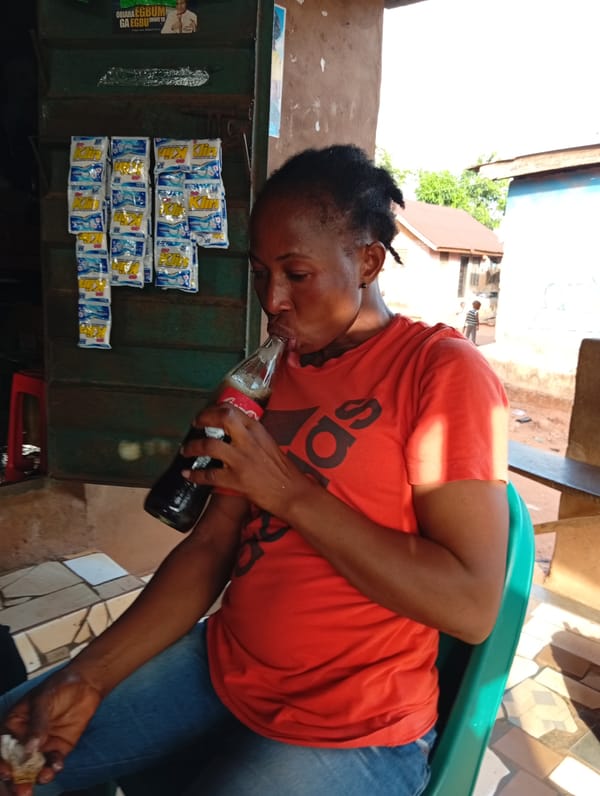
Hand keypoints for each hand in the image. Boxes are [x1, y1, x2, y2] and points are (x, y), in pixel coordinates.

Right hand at [0, 668, 101, 793]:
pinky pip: (53, 763)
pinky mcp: (59, 748)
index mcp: (14, 724)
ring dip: (35, 778)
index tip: (8, 772)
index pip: (3, 747)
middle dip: (16, 779)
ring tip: (41, 779)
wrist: (87, 682)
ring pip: (33, 768)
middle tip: (21, 790)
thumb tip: (29, 749)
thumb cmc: (60, 685)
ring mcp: (42, 745)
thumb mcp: (43, 699)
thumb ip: (37, 724)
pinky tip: (56, 766)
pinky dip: (53, 768)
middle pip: (16, 763)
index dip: (3, 762)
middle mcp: (26, 738)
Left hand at [183, 403, 310, 517]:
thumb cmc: (283, 470)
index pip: (233, 410)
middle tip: (195, 424)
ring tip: (186, 450)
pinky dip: (195, 475)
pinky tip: (187, 474)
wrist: (292, 493)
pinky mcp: (236, 479)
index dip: (214, 409)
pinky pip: (209, 475)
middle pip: (222, 418)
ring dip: (193, 447)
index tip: (206, 413)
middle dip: (203, 418)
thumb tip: (233, 433)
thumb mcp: (269, 444)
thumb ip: (252, 436)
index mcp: (258, 430)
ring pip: (209, 445)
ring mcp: (241, 460)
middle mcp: (249, 441)